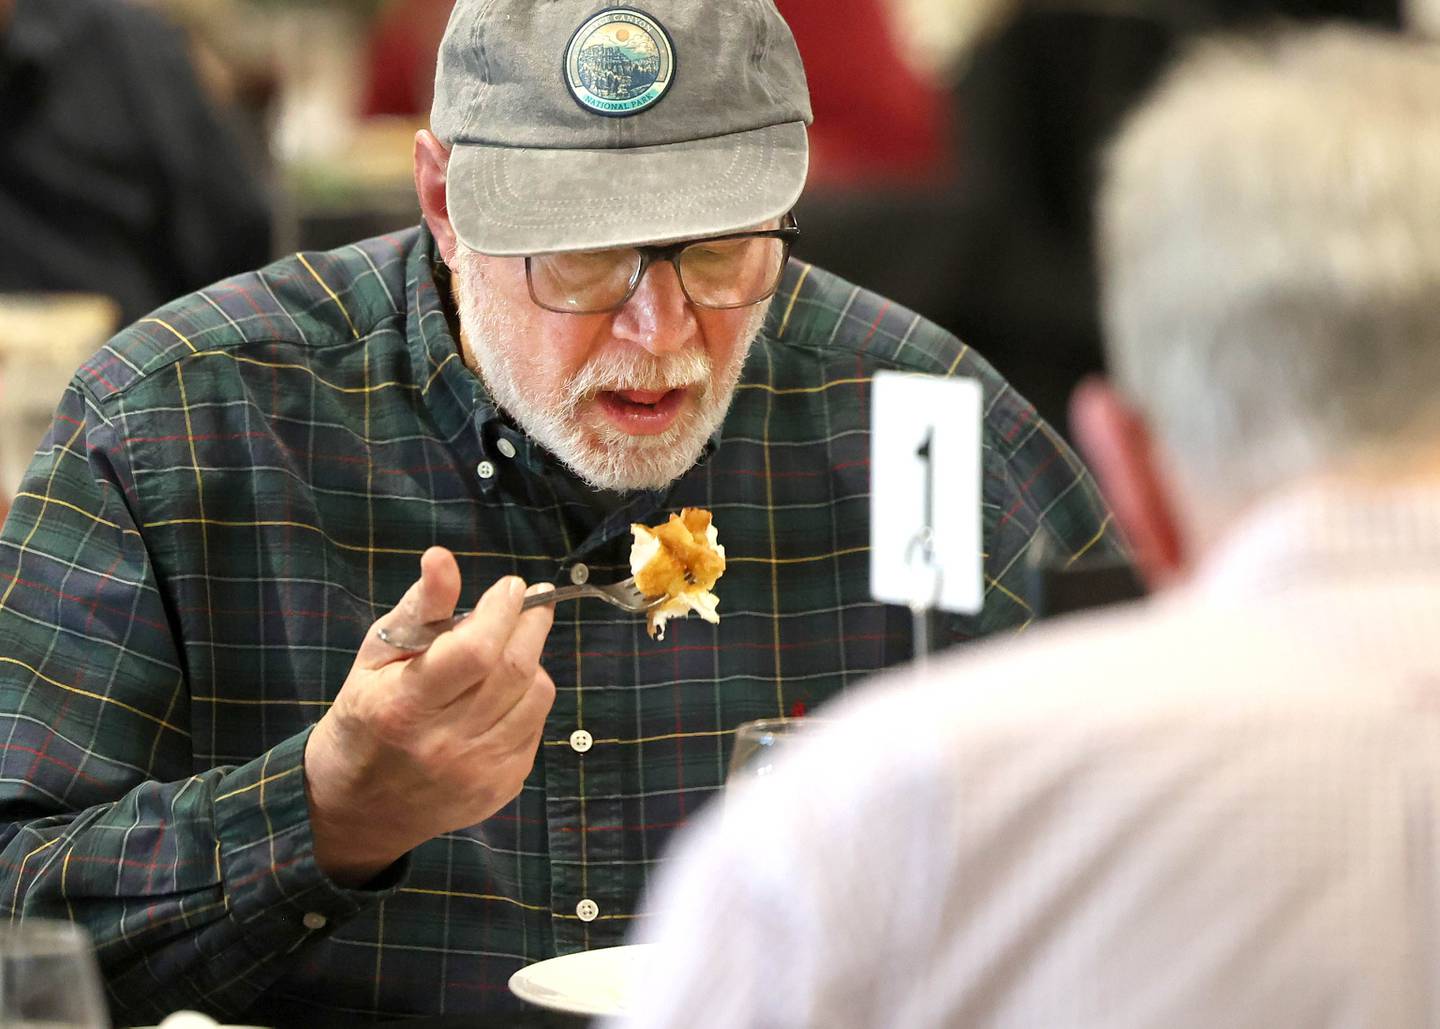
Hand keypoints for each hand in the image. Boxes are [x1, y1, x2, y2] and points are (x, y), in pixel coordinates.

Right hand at [304, 547, 556, 885]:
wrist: (360, 810)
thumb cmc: (365, 717)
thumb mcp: (377, 656)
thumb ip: (420, 607)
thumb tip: (442, 557)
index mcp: (405, 707)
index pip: (476, 652)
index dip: (502, 611)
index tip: (512, 586)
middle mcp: (446, 745)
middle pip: (515, 670)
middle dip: (531, 624)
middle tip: (531, 602)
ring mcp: (479, 772)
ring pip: (537, 696)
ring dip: (533, 660)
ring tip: (511, 646)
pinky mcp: (502, 788)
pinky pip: (537, 727)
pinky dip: (529, 699)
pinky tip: (504, 693)